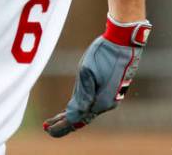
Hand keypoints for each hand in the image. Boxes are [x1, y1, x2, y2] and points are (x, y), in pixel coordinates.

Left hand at [43, 18, 151, 137]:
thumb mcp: (87, 70)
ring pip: (87, 112)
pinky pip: (93, 105)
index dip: (61, 125)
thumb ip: (81, 94)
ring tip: (56, 120)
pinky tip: (73, 108)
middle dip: (64, 124)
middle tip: (47, 128)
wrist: (124, 42)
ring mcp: (110, 99)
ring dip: (72, 117)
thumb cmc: (104, 53)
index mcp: (99, 101)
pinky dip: (81, 109)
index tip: (47, 129)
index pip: (76, 118)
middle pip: (81, 119)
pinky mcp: (111, 92)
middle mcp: (106, 104)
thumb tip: (73, 114)